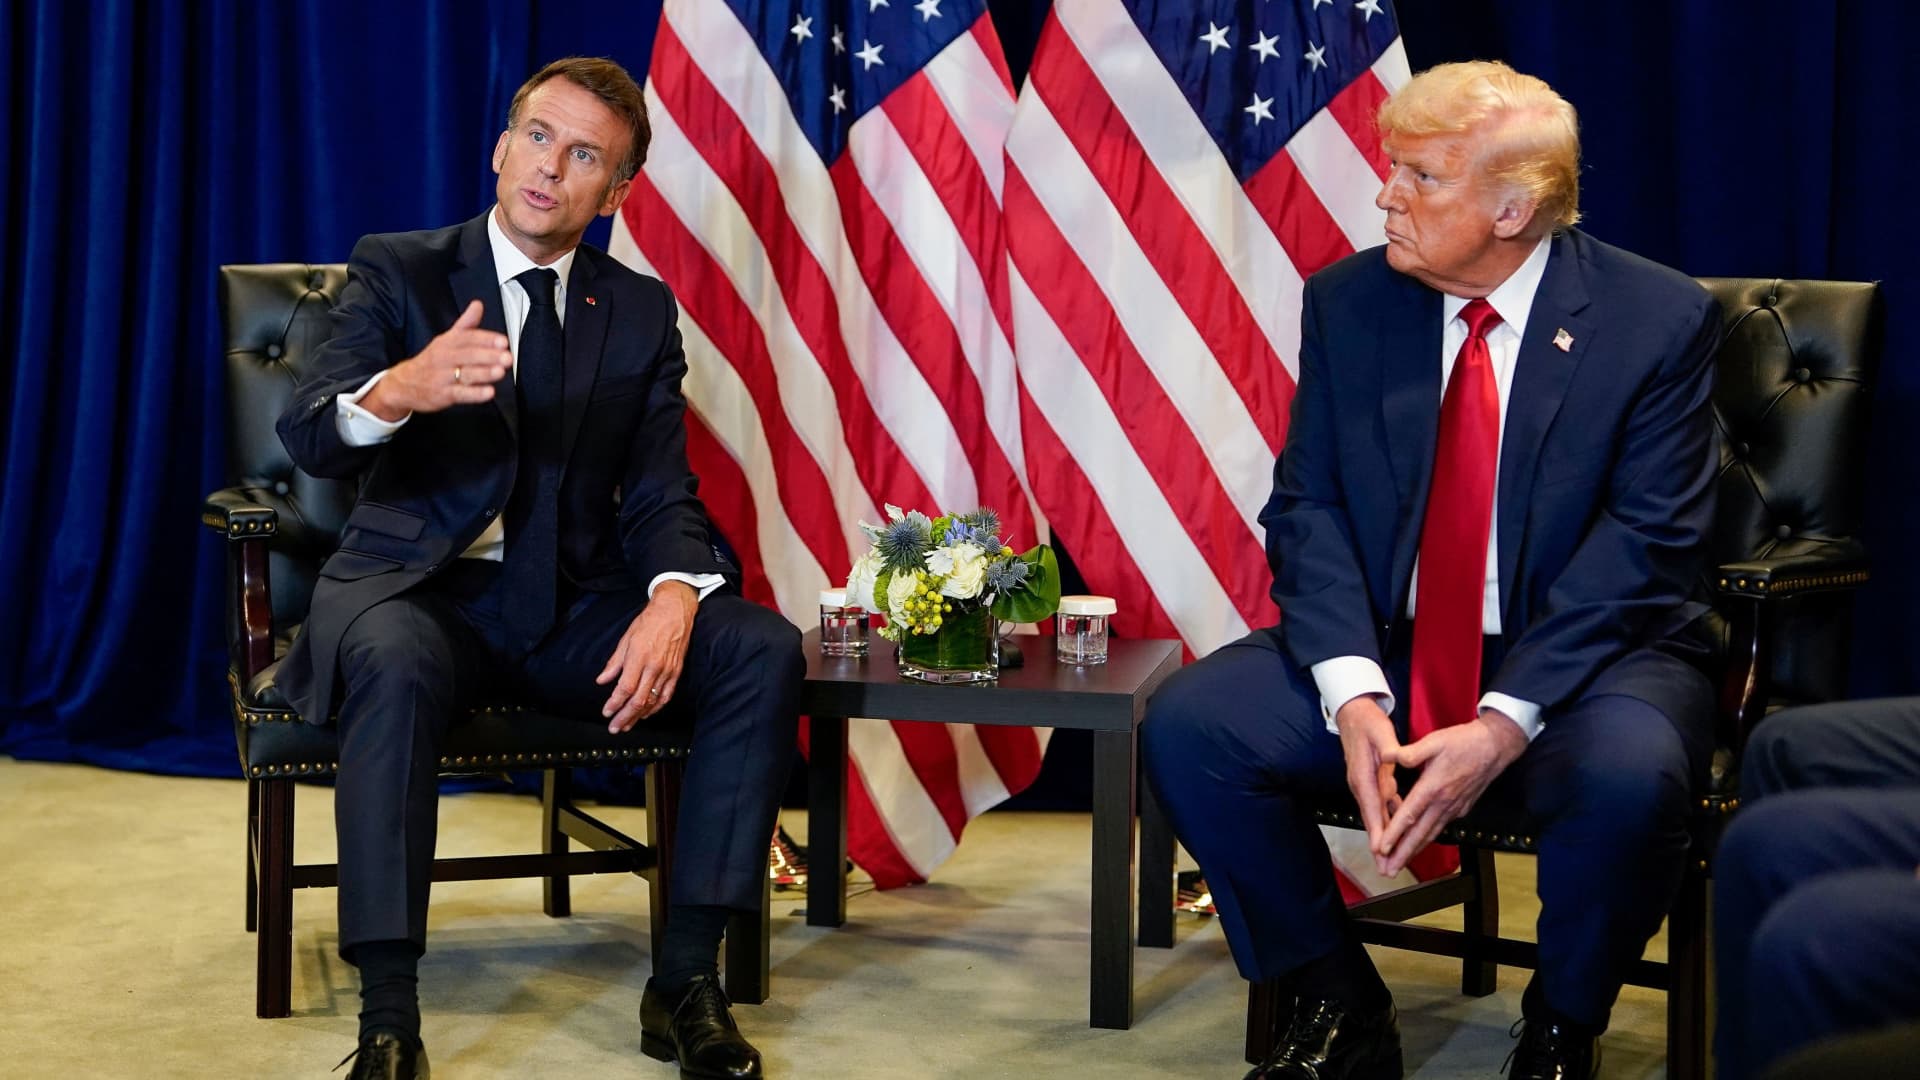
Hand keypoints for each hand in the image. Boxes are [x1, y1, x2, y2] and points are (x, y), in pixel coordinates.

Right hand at [359, 300, 511, 418]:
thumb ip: (465, 324)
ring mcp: (442, 377)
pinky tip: (489, 392)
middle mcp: (444, 358)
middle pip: (467, 355)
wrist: (403, 384)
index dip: (486, 339)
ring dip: (484, 373)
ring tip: (500, 371)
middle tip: (507, 357)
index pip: (467, 338)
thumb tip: (478, 304)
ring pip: (465, 374)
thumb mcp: (445, 339)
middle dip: (489, 356)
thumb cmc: (431, 361)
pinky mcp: (442, 395)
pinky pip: (460, 394)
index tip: (503, 341)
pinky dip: (474, 394)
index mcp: (446, 342)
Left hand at [595, 580, 698, 732]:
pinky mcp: (676, 672)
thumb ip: (614, 663)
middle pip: (638, 700)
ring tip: (627, 725)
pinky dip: (655, 707)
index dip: (614, 704)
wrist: (674, 611)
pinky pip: (666, 695)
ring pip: (652, 701)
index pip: (624, 688)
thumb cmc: (650, 621)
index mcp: (639, 657)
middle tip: (614, 728)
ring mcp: (667, 671)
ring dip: (638, 716)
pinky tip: (647, 713)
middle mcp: (654, 666)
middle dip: (624, 717)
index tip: (606, 712)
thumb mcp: (626, 639)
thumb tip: (602, 680)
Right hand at [1336, 696, 1402, 872]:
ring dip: (1382, 837)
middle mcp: (1360, 785)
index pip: (1371, 806)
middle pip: (1371, 819)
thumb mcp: (1380, 731)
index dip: (1376, 829)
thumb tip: (1391, 757)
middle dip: (1379, 844)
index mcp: (1363, 775)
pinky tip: (1397, 831)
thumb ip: (1387, 746)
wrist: (1354, 714)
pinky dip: (1386, 821)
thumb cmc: (1368, 722)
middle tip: (1386, 868)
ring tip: (1390, 858)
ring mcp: (1363, 785)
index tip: (1380, 849)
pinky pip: (1379, 806)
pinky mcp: (1369, 783)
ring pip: (1375, 816)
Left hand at [1375, 708, 1528, 875]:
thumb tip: (1387, 756)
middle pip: (1420, 834)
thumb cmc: (1464, 742)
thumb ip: (1409, 752)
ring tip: (1401, 864)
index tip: (1382, 848)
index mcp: (1433, 787)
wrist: (1495, 746)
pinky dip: (1428, 838)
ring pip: (1431, 834)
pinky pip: (1441, 827)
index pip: (1409, 815)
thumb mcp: (1434, 741)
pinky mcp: (1462, 808)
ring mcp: (1454, 808)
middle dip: (1403, 854)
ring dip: (1415, 851)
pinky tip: (1420, 843)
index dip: (1394, 833)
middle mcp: (1444, 803)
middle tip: (1389, 870)